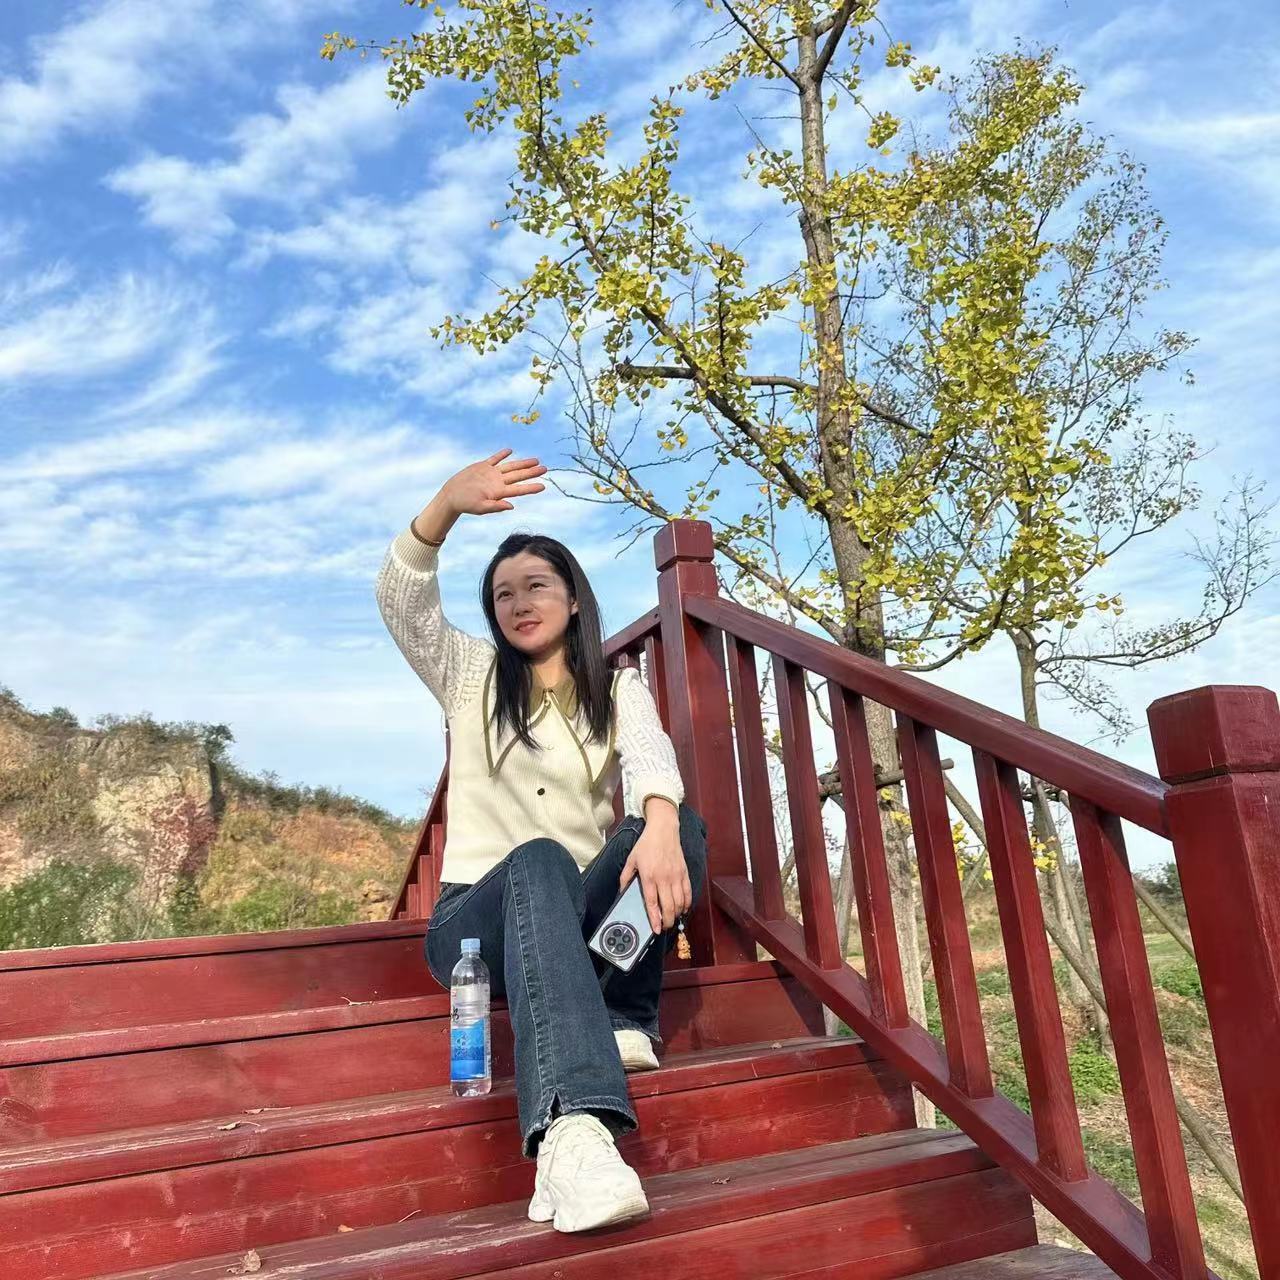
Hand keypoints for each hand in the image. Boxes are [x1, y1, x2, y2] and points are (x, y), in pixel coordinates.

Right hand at [443, 447, 546, 516]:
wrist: (452, 496)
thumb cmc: (466, 504)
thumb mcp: (481, 508)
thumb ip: (496, 506)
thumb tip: (511, 506)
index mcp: (499, 492)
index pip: (518, 489)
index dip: (531, 487)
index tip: (543, 486)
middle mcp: (498, 483)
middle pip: (518, 476)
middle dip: (531, 472)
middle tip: (545, 468)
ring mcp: (491, 474)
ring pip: (510, 467)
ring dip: (522, 463)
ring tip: (535, 460)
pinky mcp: (482, 467)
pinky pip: (494, 459)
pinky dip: (501, 455)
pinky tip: (509, 451)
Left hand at [619, 818, 691, 932]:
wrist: (663, 829)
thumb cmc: (647, 844)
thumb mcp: (631, 859)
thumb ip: (625, 877)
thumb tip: (621, 891)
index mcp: (649, 876)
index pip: (652, 903)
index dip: (655, 919)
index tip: (656, 930)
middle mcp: (664, 878)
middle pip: (669, 907)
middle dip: (667, 921)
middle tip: (664, 927)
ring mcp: (676, 876)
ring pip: (680, 902)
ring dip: (677, 914)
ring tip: (672, 919)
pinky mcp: (684, 872)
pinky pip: (688, 892)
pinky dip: (687, 903)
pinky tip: (683, 908)